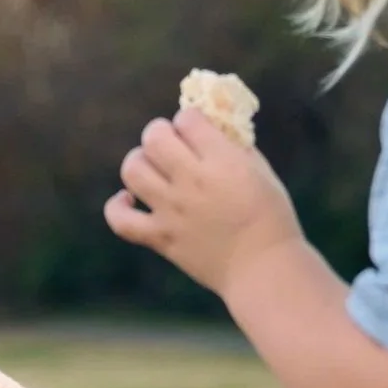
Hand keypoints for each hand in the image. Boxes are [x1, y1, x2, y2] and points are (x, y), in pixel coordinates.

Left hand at [103, 107, 302, 293]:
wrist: (264, 269)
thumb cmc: (271, 218)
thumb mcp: (261, 171)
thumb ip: (234, 146)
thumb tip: (210, 126)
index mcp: (222, 161)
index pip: (187, 119)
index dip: (189, 120)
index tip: (196, 130)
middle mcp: (192, 182)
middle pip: (154, 137)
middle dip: (160, 133)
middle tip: (171, 145)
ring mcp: (172, 210)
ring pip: (133, 169)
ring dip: (139, 161)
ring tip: (152, 168)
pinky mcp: (160, 237)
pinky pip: (120, 220)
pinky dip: (117, 207)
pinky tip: (129, 199)